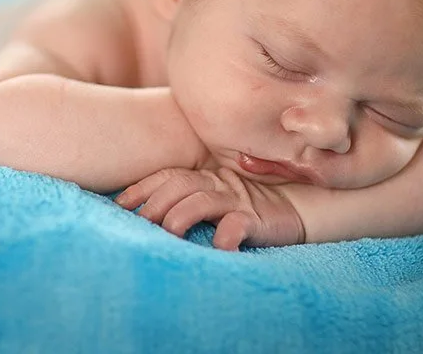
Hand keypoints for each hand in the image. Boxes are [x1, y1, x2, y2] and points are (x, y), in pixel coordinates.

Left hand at [114, 166, 306, 250]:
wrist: (301, 204)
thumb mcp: (215, 197)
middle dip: (156, 202)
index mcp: (203, 177)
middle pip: (179, 185)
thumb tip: (143, 215)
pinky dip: (226, 235)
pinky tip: (218, 247)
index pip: (167, 176)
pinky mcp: (258, 219)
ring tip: (170, 232)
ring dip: (181, 215)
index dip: (142, 188)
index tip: (120, 204)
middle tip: (141, 222)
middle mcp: (217, 184)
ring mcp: (237, 200)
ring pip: (202, 201)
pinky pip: (238, 225)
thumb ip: (188, 198)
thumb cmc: (249, 205)